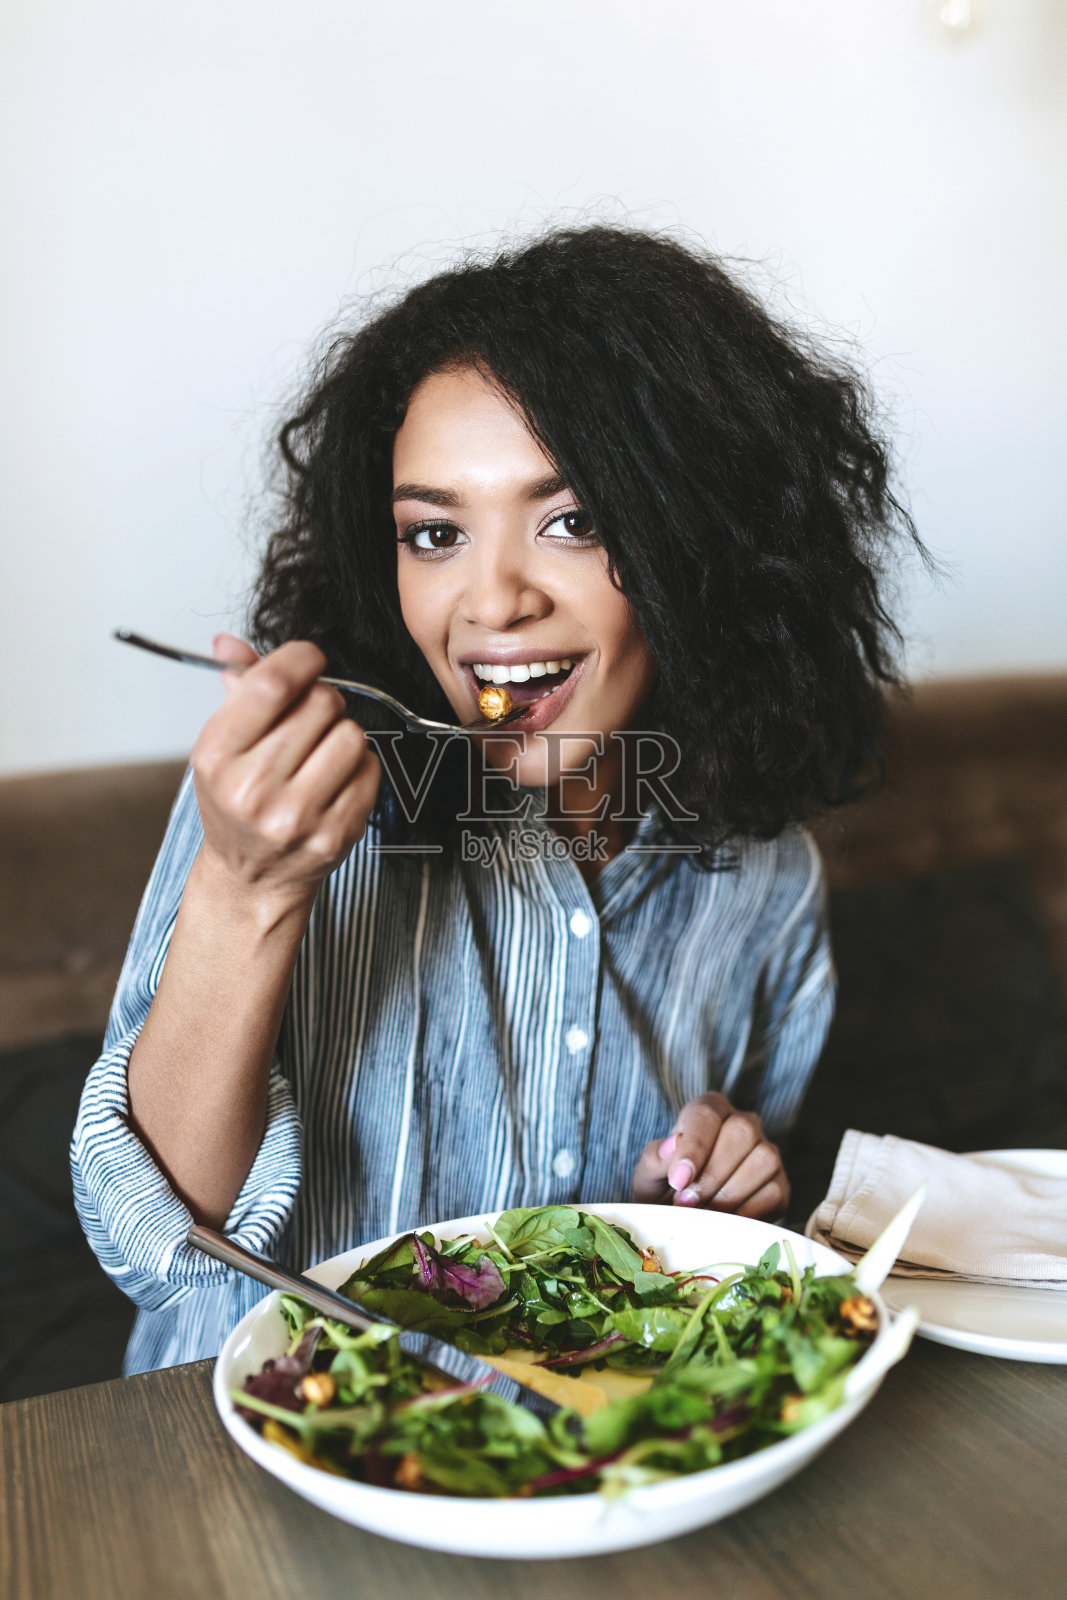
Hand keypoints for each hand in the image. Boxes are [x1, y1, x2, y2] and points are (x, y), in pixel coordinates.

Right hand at [191, 634, 380, 908]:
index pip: (270, 684)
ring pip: (351, 735)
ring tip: (321, 754)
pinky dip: (360, 767)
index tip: (308, 659)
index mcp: (217, 757)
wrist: (252, 877)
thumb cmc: (238, 803)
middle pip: (320, 704)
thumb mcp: (223, 747)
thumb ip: (237, 691)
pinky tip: (334, 781)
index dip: (300, 659)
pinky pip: (370, 769)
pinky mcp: (335, 834)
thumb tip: (229, 642)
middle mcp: (253, 789)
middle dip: (322, 701)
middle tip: (309, 721)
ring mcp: (296, 817)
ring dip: (342, 735)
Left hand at [632, 1092, 788, 1219]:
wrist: (685, 1220)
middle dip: (712, 1175)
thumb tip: (674, 1143)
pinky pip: (774, 1193)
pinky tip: (725, 1224)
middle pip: (741, 1133)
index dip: (694, 1148)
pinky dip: (748, 1213)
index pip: (706, 1115)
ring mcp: (767, 1153)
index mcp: (709, 1110)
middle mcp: (744, 1123)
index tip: (679, 1181)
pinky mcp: (780, 1185)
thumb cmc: (665, 1189)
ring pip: (763, 1160)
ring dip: (730, 1195)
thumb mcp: (649, 1175)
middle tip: (686, 1203)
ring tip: (703, 1214)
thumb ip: (656, 1158)